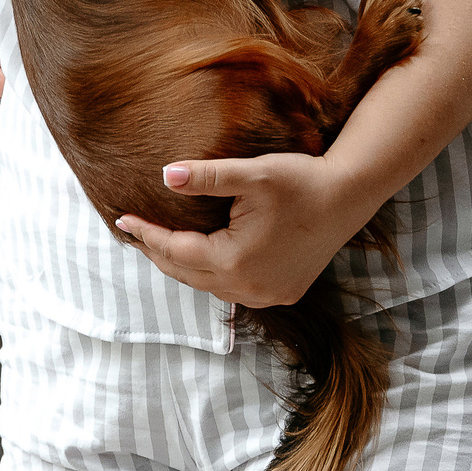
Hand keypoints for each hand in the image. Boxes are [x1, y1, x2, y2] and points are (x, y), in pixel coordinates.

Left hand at [114, 152, 375, 308]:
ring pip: (209, 285)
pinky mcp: (282, 294)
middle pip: (187, 273)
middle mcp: (247, 288)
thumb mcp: (252, 174)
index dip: (146, 234)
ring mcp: (266, 296)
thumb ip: (206, 177)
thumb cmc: (301, 180)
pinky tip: (207, 258)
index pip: (174, 250)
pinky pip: (233, 289)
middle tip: (136, 233)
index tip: (122, 220)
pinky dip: (213, 274)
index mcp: (233, 261)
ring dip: (185, 266)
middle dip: (159, 253)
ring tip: (163, 244)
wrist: (349, 196)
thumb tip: (165, 175)